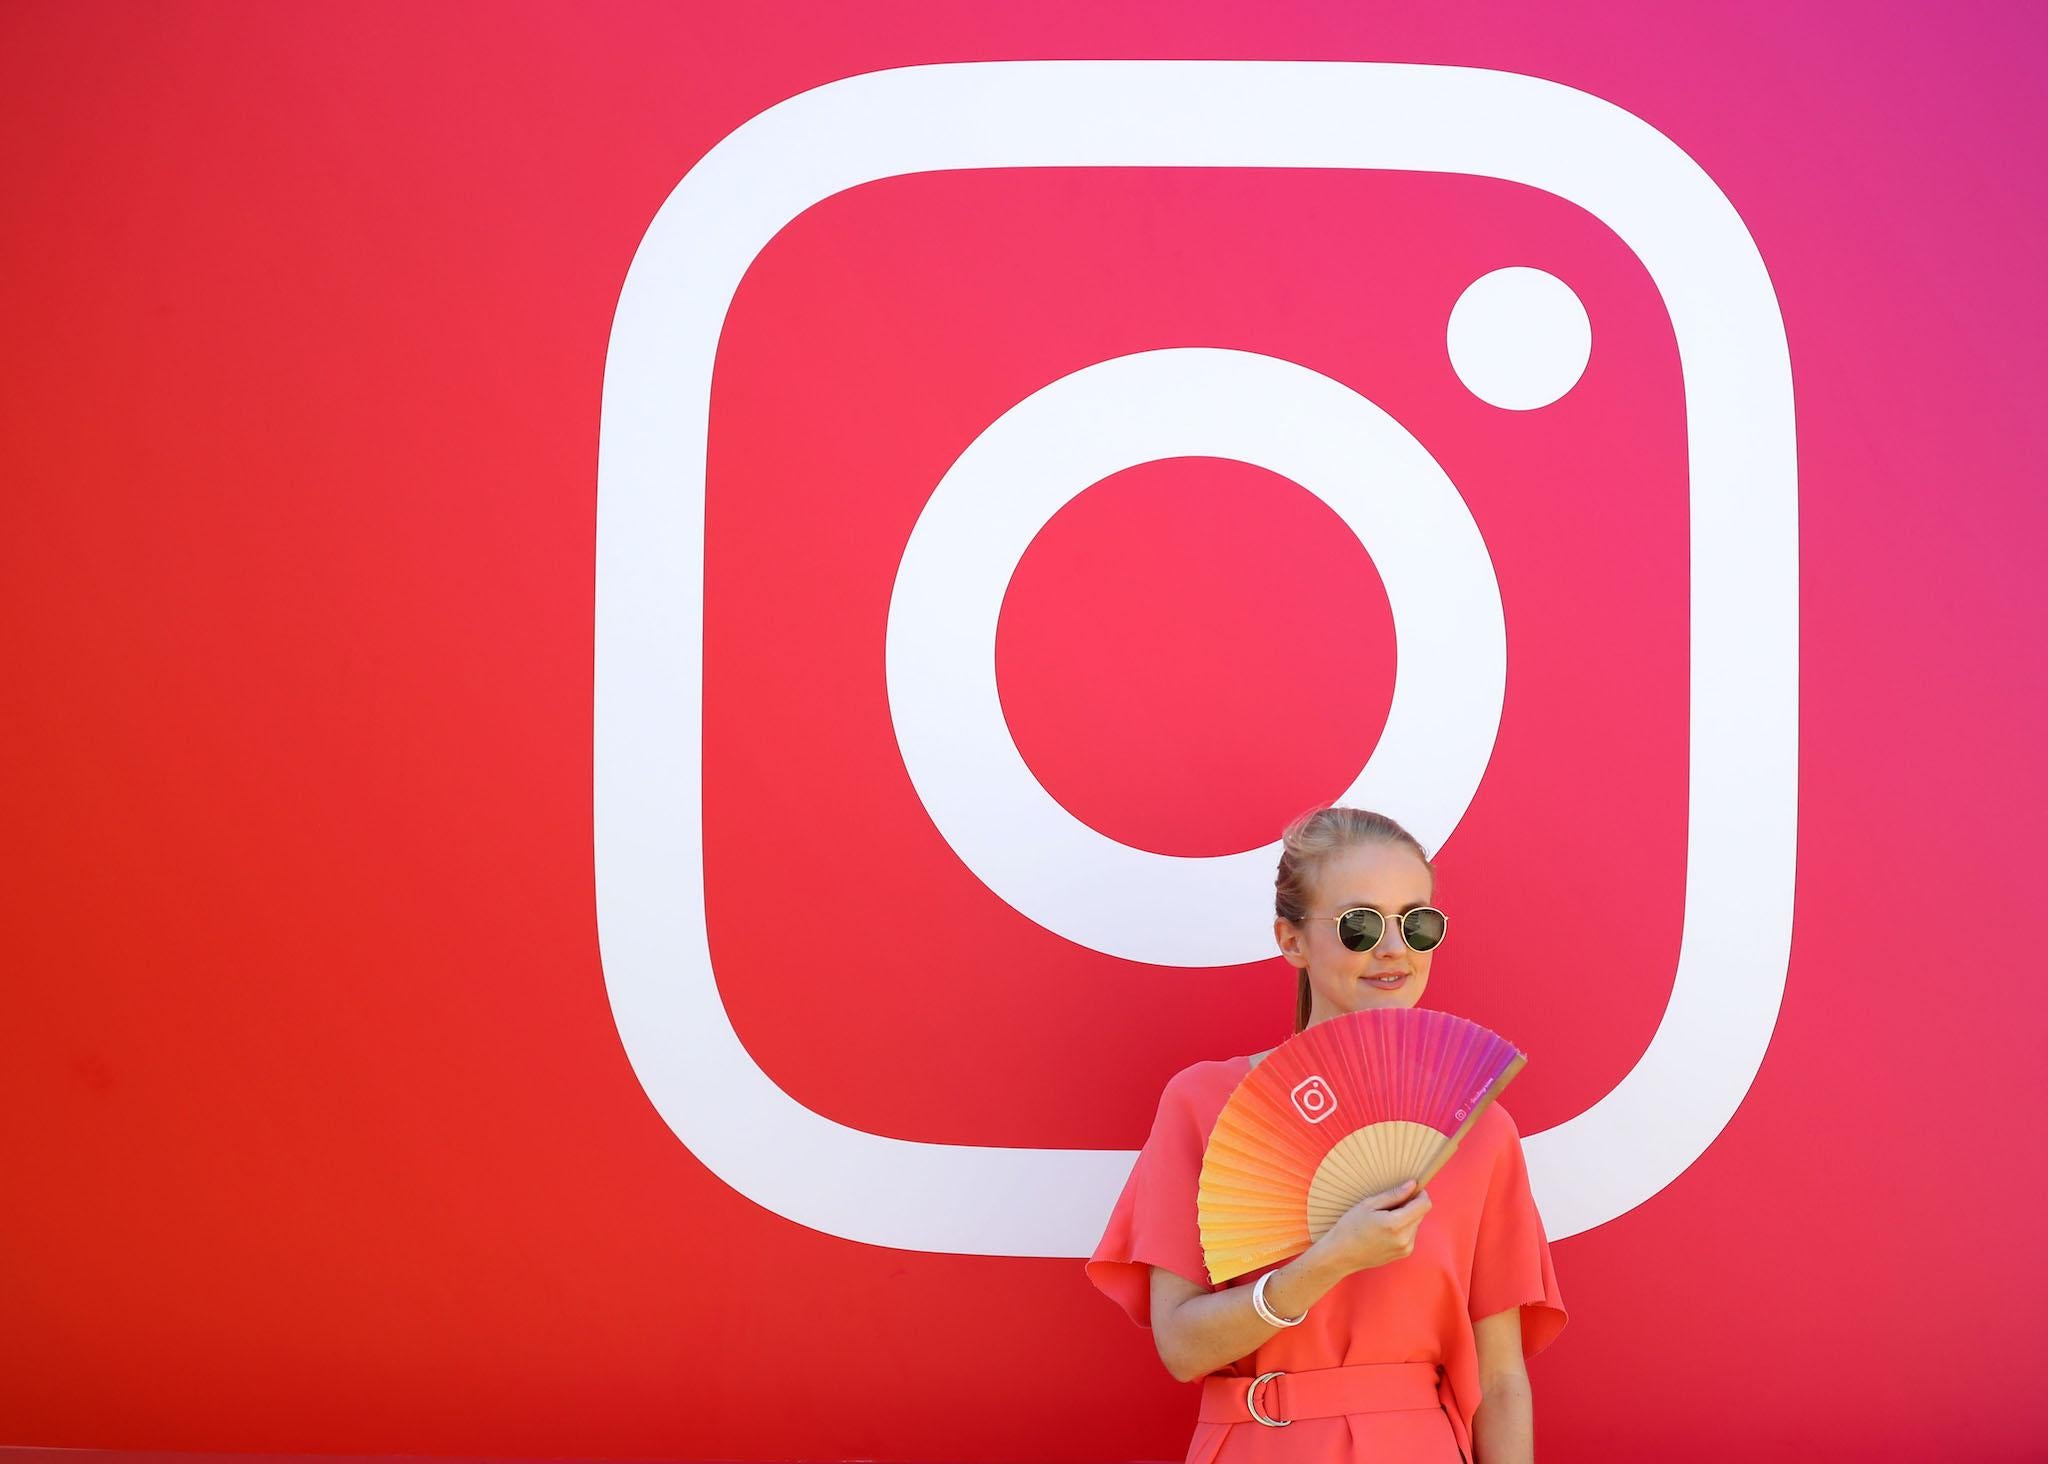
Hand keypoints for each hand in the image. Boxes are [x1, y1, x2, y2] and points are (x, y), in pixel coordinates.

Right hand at [1309, 1179, 1431, 1276]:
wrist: (1341, 1254)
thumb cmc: (1350, 1227)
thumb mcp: (1369, 1204)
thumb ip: (1394, 1195)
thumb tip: (1413, 1185)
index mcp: (1395, 1224)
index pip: (1424, 1205)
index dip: (1420, 1193)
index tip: (1411, 1189)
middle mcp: (1405, 1238)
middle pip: (1421, 1213)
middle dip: (1410, 1205)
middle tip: (1388, 1205)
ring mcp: (1405, 1248)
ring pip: (1416, 1223)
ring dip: (1406, 1216)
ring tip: (1384, 1218)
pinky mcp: (1404, 1253)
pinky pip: (1411, 1233)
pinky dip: (1403, 1227)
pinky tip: (1385, 1229)